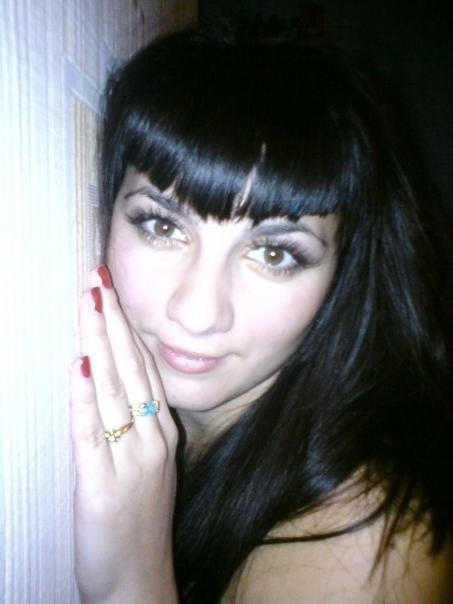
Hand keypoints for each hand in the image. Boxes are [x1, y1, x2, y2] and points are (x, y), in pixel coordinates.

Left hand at [70, 267, 178, 602]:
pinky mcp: (102, 485)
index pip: (144, 368)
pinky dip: (85, 397)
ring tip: (89, 304)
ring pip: (113, 390)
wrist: (138, 581)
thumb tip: (111, 382)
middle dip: (113, 321)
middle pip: (131, 369)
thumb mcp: (147, 466)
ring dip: (99, 344)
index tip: (112, 293)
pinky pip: (92, 433)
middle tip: (98, 280)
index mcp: (161, 432)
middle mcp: (151, 439)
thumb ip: (138, 425)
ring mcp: (129, 460)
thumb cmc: (139, 522)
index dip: (127, 328)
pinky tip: (78, 367)